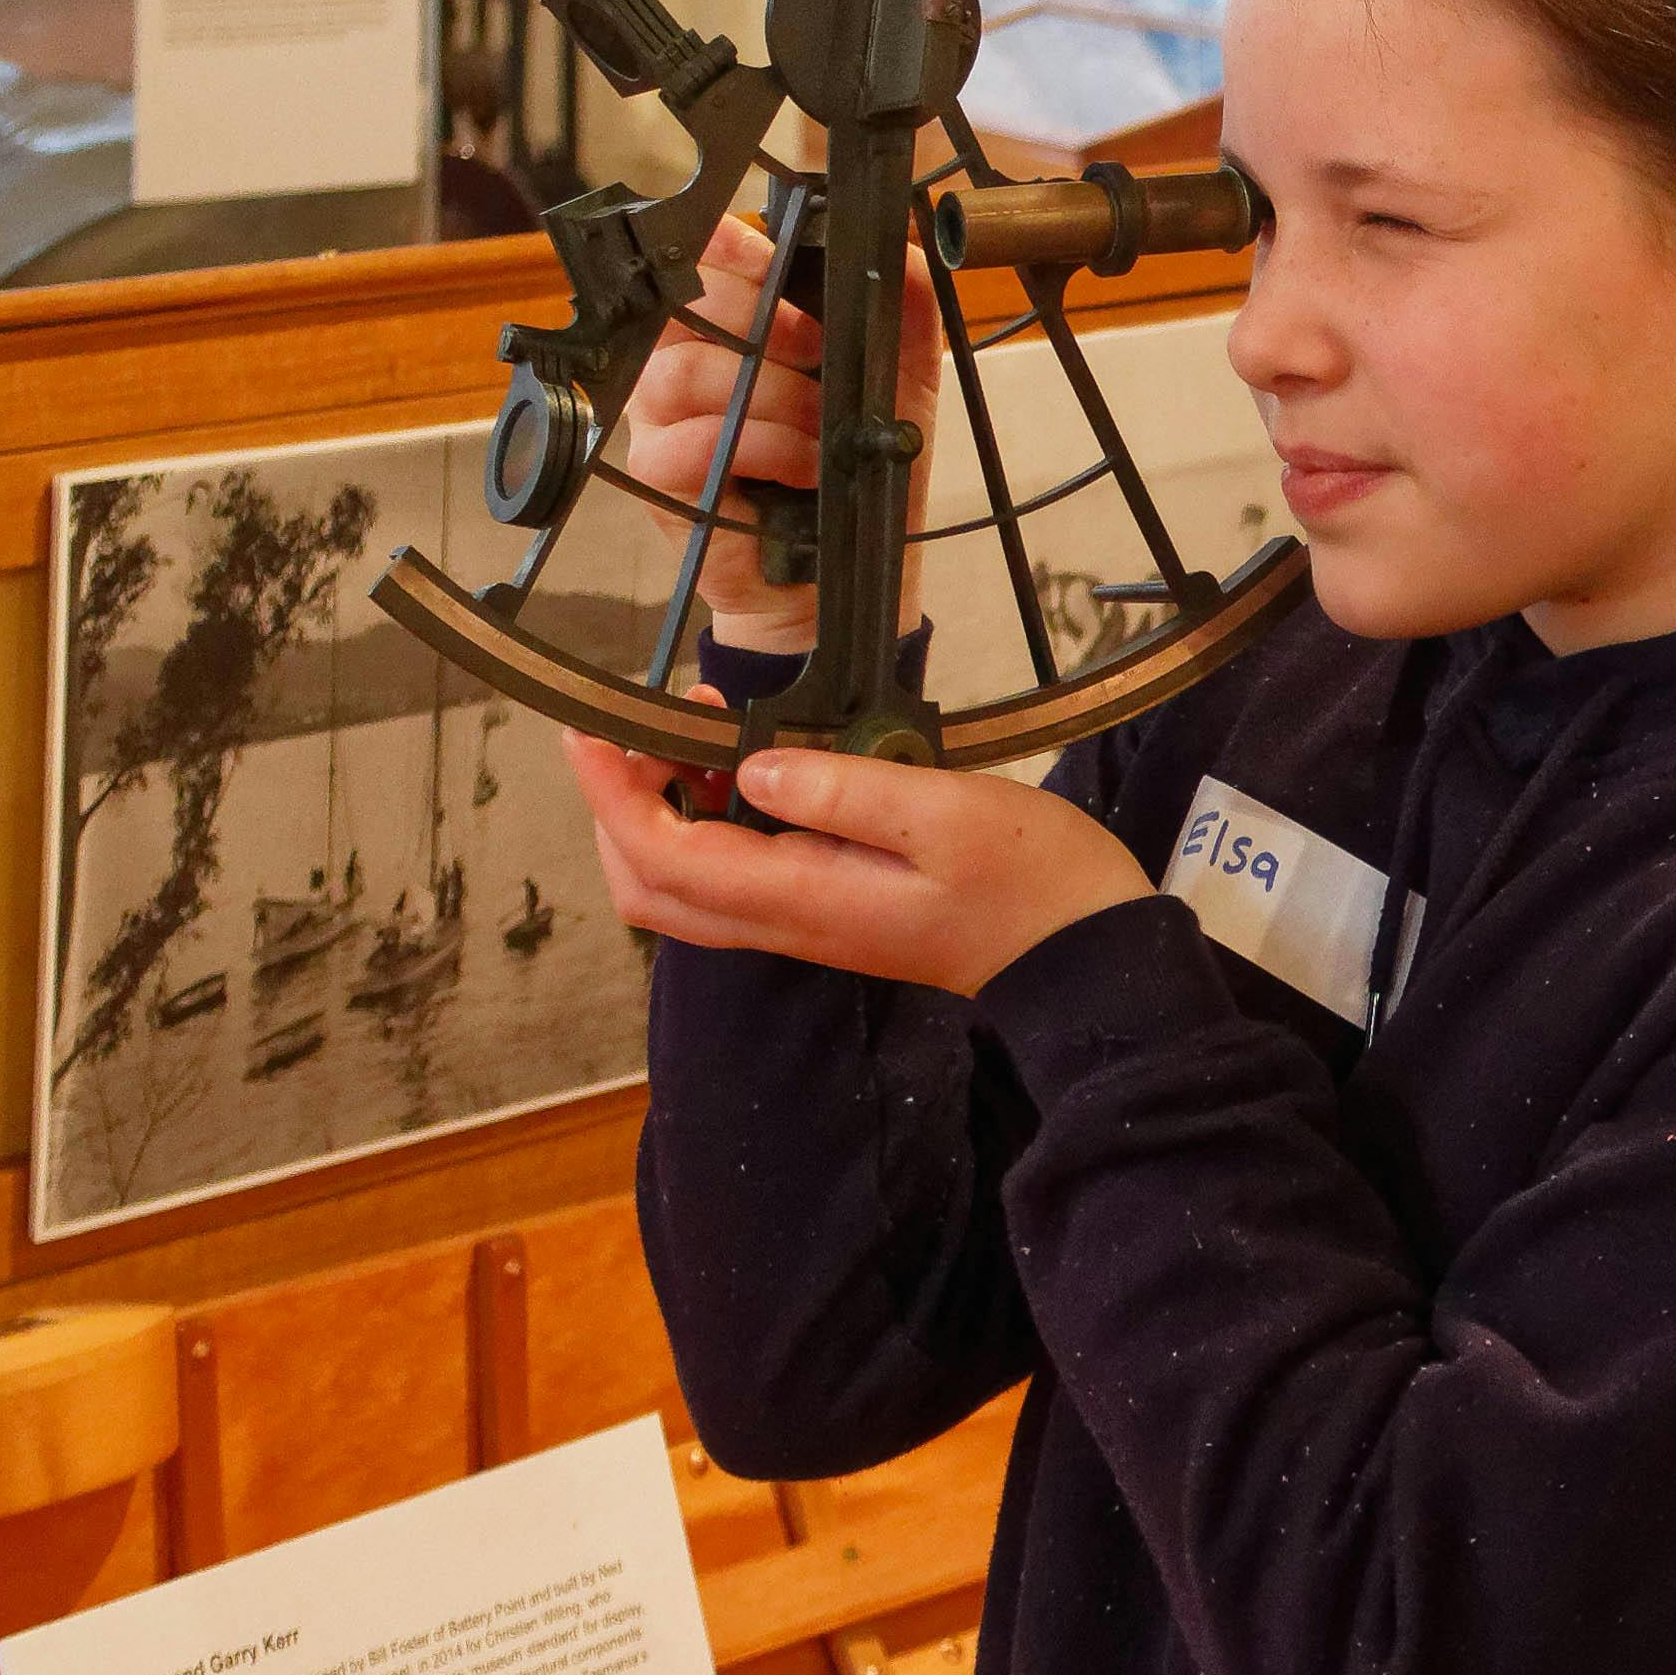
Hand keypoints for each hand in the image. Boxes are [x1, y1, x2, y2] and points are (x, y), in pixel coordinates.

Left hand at [564, 728, 1150, 995]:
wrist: (1083, 949)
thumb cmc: (1029, 877)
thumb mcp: (945, 812)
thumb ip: (842, 789)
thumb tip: (750, 769)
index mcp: (805, 898)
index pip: (666, 856)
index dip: (612, 793)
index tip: (593, 725)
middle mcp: (788, 921)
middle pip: (649, 886)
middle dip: (618, 807)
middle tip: (642, 726)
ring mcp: (804, 921)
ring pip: (682, 885)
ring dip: (661, 811)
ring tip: (699, 732)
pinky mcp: (824, 908)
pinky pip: (729, 875)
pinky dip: (706, 820)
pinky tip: (743, 766)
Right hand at [626, 212, 939, 653]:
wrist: (841, 572)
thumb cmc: (853, 473)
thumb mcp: (899, 387)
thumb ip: (905, 317)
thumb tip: (900, 250)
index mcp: (727, 332)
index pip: (701, 263)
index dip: (726, 247)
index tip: (769, 253)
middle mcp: (680, 367)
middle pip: (682, 307)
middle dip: (757, 317)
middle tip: (813, 347)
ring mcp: (660, 422)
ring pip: (681, 373)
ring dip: (768, 394)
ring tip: (818, 426)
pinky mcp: (660, 478)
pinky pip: (688, 443)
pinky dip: (759, 448)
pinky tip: (801, 467)